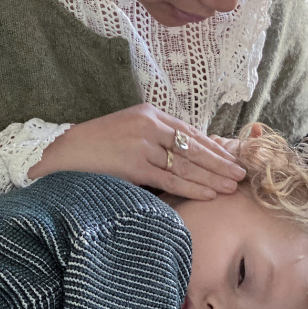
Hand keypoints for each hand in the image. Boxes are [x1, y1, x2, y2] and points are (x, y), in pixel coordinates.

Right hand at [28, 103, 245, 199]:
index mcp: (150, 114)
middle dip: (220, 162)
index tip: (232, 157)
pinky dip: (192, 187)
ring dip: (212, 177)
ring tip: (232, 186)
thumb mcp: (128, 129)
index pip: (189, 132)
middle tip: (242, 173)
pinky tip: (210, 194)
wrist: (65, 152)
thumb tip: (186, 153)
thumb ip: (155, 136)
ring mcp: (142, 145)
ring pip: (186, 164)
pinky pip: (170, 179)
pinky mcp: (134, 165)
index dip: (213, 147)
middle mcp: (149, 126)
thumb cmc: (98, 145)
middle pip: (193, 147)